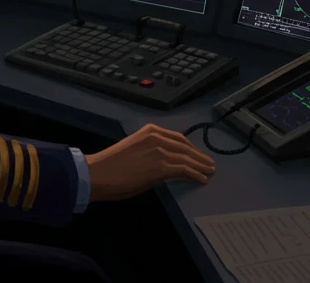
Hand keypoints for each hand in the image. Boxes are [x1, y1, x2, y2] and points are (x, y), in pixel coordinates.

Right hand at [86, 123, 215, 201]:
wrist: (99, 173)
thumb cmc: (112, 166)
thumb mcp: (134, 150)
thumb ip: (151, 152)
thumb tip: (165, 164)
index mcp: (150, 130)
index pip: (177, 137)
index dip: (190, 147)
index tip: (198, 154)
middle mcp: (157, 137)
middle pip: (185, 146)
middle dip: (199, 156)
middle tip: (209, 164)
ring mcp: (160, 151)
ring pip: (187, 158)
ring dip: (201, 166)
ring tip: (210, 172)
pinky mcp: (161, 167)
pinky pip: (185, 170)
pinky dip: (196, 174)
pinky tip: (203, 179)